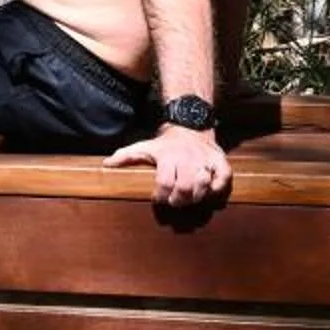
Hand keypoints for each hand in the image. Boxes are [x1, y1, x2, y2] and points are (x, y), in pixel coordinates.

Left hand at [108, 124, 232, 213]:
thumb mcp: (144, 147)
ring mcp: (205, 160)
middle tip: (175, 202)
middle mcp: (187, 158)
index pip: (164, 182)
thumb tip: (106, 164)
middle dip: (179, 199)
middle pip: (185, 187)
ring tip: (189, 198)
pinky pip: (224, 178)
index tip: (158, 199)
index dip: (161, 195)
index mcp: (168, 156)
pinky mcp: (220, 161)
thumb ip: (126, 156)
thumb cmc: (165, 144)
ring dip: (196, 197)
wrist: (190, 127)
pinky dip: (217, 188)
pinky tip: (208, 192)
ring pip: (204, 185)